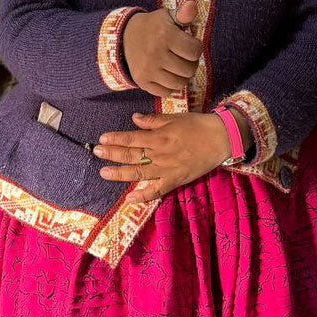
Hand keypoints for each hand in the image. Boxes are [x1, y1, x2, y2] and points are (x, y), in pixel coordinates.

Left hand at [94, 111, 229, 202]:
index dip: (116, 138)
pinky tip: (129, 199)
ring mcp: (166, 169)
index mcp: (159, 136)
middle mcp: (160, 154)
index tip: (103, 138)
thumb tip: (134, 119)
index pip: (132, 138)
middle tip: (96, 152)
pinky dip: (143, 196)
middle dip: (112, 153)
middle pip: (131, 155)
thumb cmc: (198, 125)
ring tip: (104, 172)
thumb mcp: (175, 117)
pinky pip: (156, 191)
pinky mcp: (174, 180)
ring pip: (138, 173)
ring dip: (120, 173)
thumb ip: (154, 120)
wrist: (220, 139)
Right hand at [123, 1, 201, 96]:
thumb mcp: (168, 16)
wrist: (126, 37)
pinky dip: (170, 86)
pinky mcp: (142, 81)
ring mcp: (148, 69)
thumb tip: (192, 5)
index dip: (196, 48)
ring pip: (179, 83)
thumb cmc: (154, 26)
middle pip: (189, 69)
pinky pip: (166, 92)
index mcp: (165, 35)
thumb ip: (184, 14)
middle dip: (191, 63)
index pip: (194, 51)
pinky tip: (167, 74)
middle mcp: (155, 53)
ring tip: (178, 66)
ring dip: (182, 76)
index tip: (190, 44)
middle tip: (184, 57)